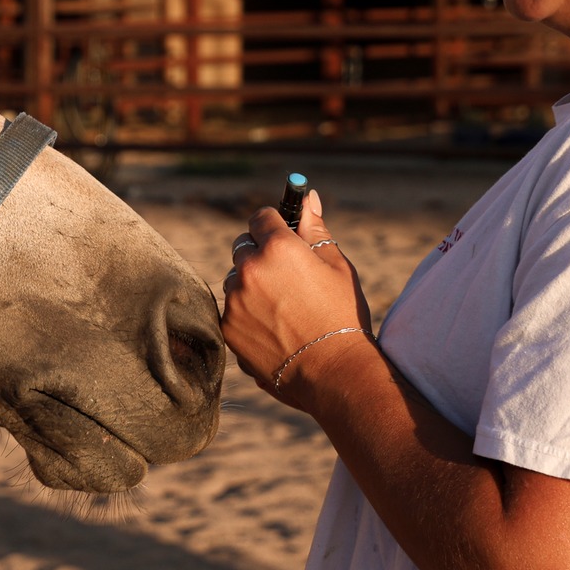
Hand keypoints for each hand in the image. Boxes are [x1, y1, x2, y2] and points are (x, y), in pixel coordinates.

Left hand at [220, 189, 373, 412]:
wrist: (333, 371)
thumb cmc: (342, 315)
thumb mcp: (337, 267)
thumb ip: (315, 229)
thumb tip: (306, 197)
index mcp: (278, 247)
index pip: (261, 217)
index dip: (273, 225)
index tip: (281, 235)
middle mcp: (249, 269)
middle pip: (243, 247)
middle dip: (259, 254)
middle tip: (284, 276)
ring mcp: (234, 299)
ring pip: (235, 280)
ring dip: (250, 285)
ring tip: (281, 308)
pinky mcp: (227, 327)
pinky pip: (231, 309)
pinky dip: (246, 313)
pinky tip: (272, 328)